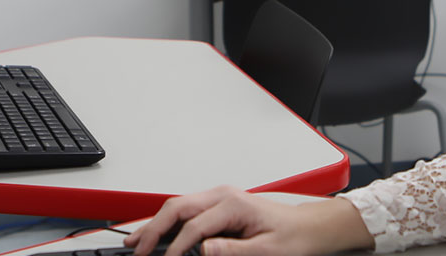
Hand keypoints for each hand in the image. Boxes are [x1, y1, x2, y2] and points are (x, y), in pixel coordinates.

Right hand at [123, 186, 373, 255]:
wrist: (308, 227)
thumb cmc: (293, 236)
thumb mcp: (267, 250)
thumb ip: (234, 250)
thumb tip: (205, 248)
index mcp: (234, 204)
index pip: (195, 226)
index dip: (176, 246)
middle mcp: (223, 195)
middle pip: (177, 208)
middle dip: (153, 229)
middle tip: (136, 249)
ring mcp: (219, 197)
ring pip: (178, 207)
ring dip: (156, 223)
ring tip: (136, 241)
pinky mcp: (218, 204)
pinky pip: (187, 210)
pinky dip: (169, 222)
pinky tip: (157, 233)